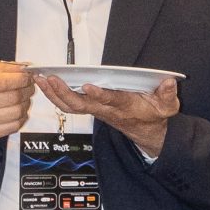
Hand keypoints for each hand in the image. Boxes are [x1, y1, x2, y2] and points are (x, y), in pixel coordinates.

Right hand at [0, 59, 34, 154]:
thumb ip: (4, 68)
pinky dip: (21, 117)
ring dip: (26, 104)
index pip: (5, 81)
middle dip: (27, 90)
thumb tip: (26, 69)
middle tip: (29, 87)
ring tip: (24, 99)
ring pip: (17, 111)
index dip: (22, 79)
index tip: (28, 77)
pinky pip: (15, 125)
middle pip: (14, 96)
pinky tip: (18, 111)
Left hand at [36, 72, 177, 158]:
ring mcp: (95, 110)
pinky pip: (68, 104)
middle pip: (81, 104)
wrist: (146, 131)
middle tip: (50, 79)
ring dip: (53, 93)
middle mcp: (105, 109)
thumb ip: (168, 95)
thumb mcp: (167, 107)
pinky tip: (44, 82)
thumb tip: (169, 82)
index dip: (99, 94)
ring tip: (40, 78)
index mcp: (124, 106)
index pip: (110, 100)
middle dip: (64, 92)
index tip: (88, 86)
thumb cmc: (154, 115)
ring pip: (70, 105)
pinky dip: (54, 94)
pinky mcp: (90, 107)